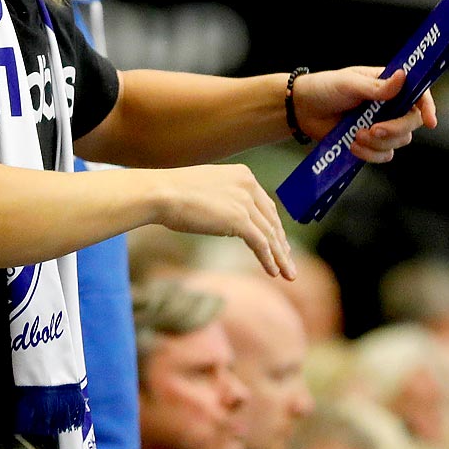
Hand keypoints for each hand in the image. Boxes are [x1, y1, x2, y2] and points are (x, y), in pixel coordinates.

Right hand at [156, 164, 295, 279]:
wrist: (161, 193)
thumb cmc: (173, 192)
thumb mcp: (206, 191)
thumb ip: (223, 200)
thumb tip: (228, 219)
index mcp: (243, 175)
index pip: (265, 204)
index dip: (274, 226)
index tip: (279, 242)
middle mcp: (249, 185)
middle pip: (272, 219)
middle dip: (281, 243)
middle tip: (288, 262)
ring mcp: (245, 202)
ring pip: (270, 234)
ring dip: (280, 257)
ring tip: (287, 274)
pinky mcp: (239, 219)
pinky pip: (261, 243)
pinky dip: (269, 259)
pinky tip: (273, 272)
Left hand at [293, 67, 438, 163]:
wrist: (304, 110)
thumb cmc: (326, 88)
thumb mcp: (349, 83)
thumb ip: (377, 87)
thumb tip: (402, 77)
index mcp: (389, 84)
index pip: (418, 94)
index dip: (428, 107)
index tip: (429, 121)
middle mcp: (391, 105)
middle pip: (411, 122)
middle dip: (395, 129)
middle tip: (374, 129)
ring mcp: (382, 125)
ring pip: (399, 141)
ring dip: (378, 143)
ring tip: (356, 136)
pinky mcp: (371, 143)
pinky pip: (383, 155)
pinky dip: (370, 154)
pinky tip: (353, 145)